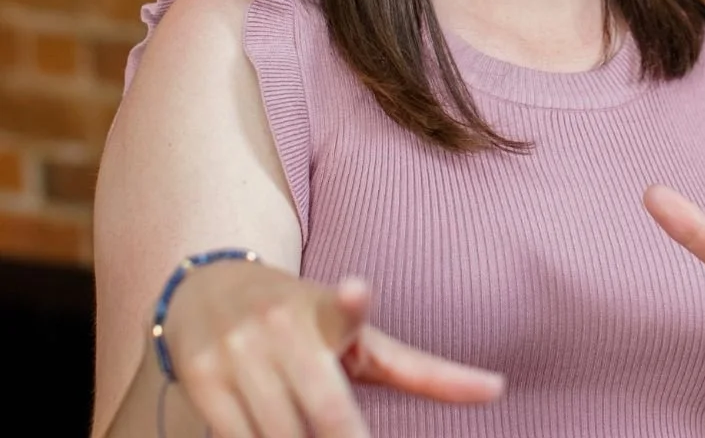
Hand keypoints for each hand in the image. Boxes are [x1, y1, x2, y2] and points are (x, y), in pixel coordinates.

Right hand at [163, 259, 503, 436]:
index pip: (348, 310)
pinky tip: (271, 432)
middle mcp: (284, 327)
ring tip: (310, 427)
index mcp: (331, 314)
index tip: (356, 290)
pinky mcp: (200, 377)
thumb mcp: (360, 338)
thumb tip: (499, 389)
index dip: (353, 302)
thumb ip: (423, 370)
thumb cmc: (306, 320)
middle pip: (323, 413)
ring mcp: (238, 353)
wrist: (210, 286)